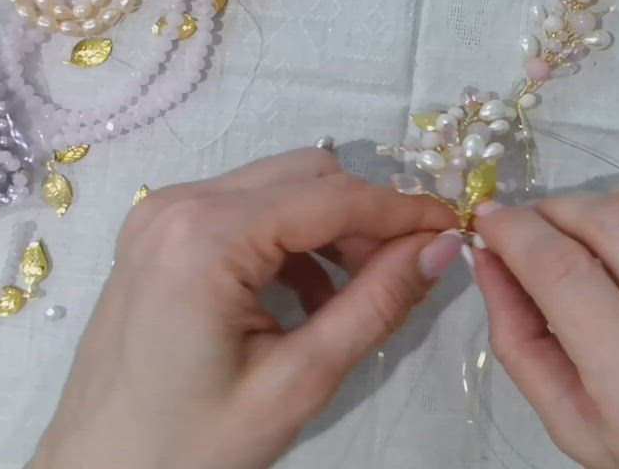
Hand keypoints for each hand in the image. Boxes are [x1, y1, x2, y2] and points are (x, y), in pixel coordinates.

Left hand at [30, 149, 459, 468]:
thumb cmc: (189, 445)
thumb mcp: (297, 382)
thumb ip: (375, 305)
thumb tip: (442, 246)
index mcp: (206, 236)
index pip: (332, 196)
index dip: (403, 209)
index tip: (458, 229)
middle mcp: (179, 203)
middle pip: (308, 176)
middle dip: (366, 218)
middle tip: (406, 275)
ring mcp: (162, 213)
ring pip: (281, 188)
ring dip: (331, 229)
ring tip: (357, 297)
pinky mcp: (160, 233)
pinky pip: (247, 210)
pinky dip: (291, 241)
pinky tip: (308, 300)